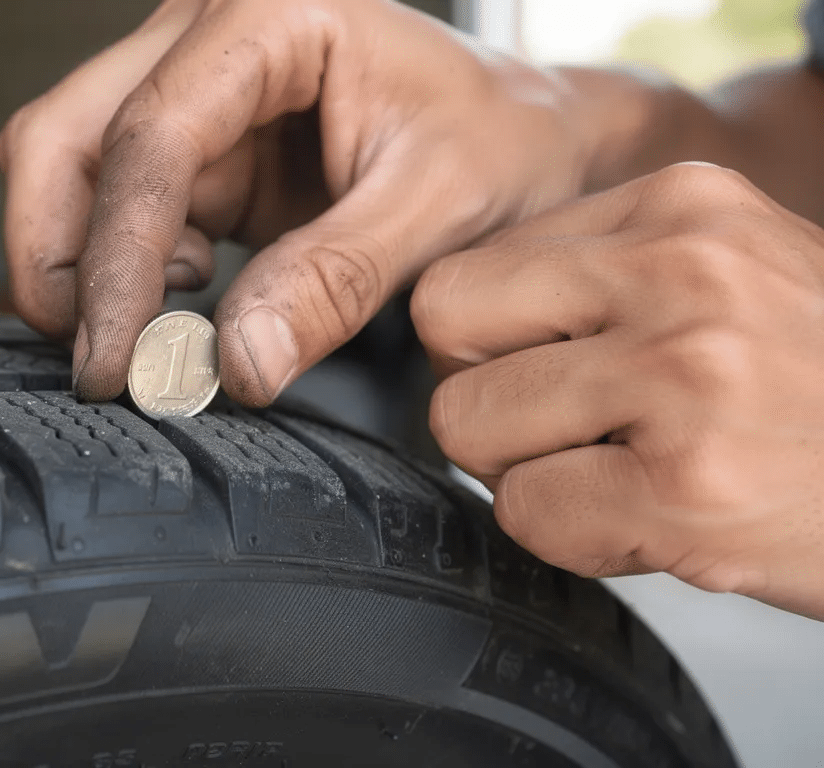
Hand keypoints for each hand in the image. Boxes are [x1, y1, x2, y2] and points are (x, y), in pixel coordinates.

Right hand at [0, 0, 599, 404]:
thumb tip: (234, 363)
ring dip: (82, 266)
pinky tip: (187, 294)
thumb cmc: (507, 141)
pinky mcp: (196, 147)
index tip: (116, 360)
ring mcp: (193, 88)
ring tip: (167, 322)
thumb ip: (336, 280)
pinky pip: (112, 205)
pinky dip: (119, 269)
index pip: (152, 133)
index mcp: (272, 12)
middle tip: (104, 361)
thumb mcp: (441, 207)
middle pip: (64, 134)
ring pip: (69, 170)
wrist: (533, 137)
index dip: (117, 256)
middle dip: (61, 256)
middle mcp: (210, 33)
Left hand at [413, 162, 823, 619]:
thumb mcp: (732, 276)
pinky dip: (575, 538)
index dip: (489, 339)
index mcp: (682, 207)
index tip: (551, 373)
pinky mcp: (687, 486)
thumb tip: (454, 321)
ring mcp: (685, 375)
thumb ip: (607, 275)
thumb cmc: (822, 391)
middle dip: (484, 393)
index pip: (474, 266)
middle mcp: (681, 273)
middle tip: (565, 430)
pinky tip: (654, 522)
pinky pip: (525, 513)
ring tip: (624, 474)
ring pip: (466, 423)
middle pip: (444, 326)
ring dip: (528, 471)